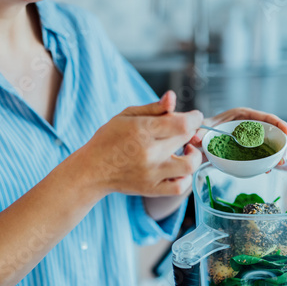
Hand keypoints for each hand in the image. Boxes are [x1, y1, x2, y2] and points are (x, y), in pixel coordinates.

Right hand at [76, 91, 202, 197]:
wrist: (92, 170)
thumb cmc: (109, 139)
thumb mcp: (127, 116)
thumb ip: (154, 107)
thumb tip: (172, 96)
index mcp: (142, 130)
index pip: (183, 123)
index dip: (194, 117)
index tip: (193, 116)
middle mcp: (149, 153)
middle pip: (186, 139)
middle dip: (190, 131)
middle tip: (181, 130)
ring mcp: (152, 173)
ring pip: (189, 165)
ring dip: (194, 155)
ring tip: (186, 149)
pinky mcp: (152, 189)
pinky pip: (180, 187)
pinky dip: (186, 178)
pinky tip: (179, 168)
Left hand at [189, 107, 286, 162]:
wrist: (196, 143)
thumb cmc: (199, 131)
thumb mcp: (199, 130)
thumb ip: (198, 133)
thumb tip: (196, 138)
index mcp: (240, 115)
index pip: (263, 117)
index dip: (278, 124)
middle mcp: (247, 125)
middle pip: (269, 130)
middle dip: (280, 142)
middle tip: (283, 158)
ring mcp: (248, 138)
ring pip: (266, 143)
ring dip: (274, 154)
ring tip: (277, 165)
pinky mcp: (246, 149)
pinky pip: (259, 153)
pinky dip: (264, 161)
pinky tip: (266, 170)